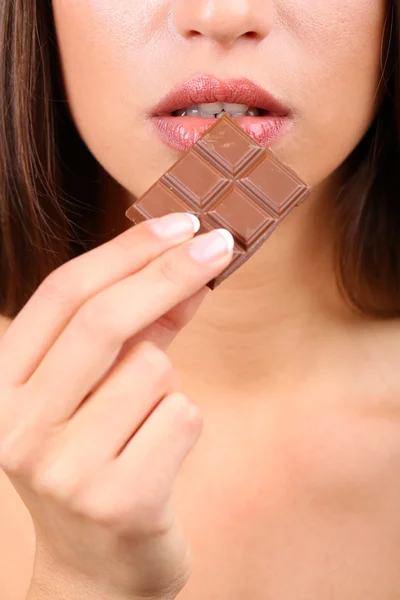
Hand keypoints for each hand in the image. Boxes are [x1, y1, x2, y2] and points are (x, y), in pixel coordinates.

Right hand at [0, 213, 232, 599]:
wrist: (96, 569)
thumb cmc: (98, 459)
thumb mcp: (100, 389)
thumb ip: (138, 330)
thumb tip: (189, 269)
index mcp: (2, 388)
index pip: (62, 295)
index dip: (126, 251)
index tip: (180, 223)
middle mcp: (17, 427)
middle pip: (103, 321)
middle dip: (170, 272)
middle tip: (220, 243)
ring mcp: (62, 468)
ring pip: (152, 370)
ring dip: (166, 384)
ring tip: (144, 425)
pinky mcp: (118, 500)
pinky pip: (181, 416)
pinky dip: (182, 424)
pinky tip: (157, 457)